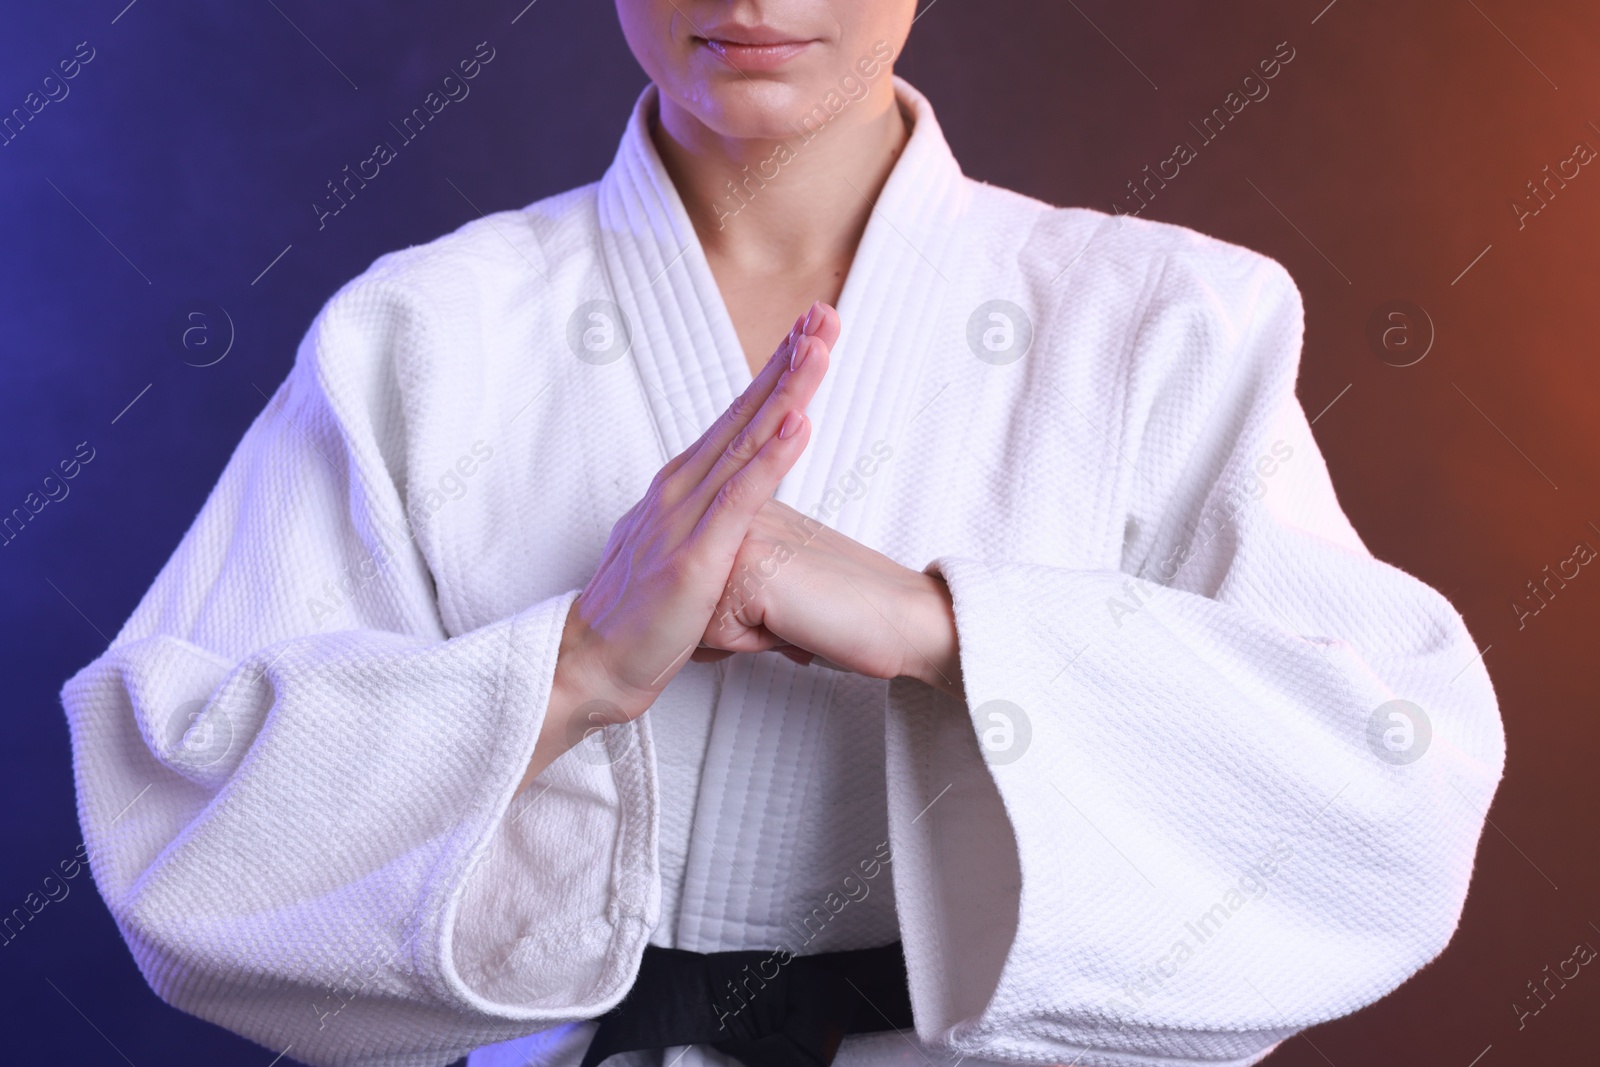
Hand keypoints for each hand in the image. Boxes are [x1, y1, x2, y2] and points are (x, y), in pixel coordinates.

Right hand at [517, 302, 840, 790]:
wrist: (589, 665)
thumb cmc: (638, 619)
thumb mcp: (682, 558)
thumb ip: (712, 528)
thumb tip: (741, 517)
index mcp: (680, 488)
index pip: (738, 419)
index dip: (775, 373)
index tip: (810, 333)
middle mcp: (680, 490)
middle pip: (745, 413)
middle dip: (788, 361)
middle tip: (825, 315)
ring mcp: (685, 519)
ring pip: (746, 442)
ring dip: (787, 392)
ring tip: (820, 349)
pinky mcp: (694, 556)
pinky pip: (739, 499)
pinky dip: (770, 459)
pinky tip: (798, 425)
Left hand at [694, 498, 964, 700]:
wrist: (901, 619)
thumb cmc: (847, 611)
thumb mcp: (780, 589)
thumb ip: (738, 584)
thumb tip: (695, 618)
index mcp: (750, 513)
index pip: (699, 584)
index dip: (738, 616)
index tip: (791, 602)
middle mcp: (741, 516)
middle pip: (691, 601)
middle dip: (733, 627)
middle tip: (791, 613)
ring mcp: (742, 536)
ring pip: (698, 617)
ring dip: (741, 636)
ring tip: (790, 617)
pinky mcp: (748, 566)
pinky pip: (714, 634)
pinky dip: (752, 646)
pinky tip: (791, 623)